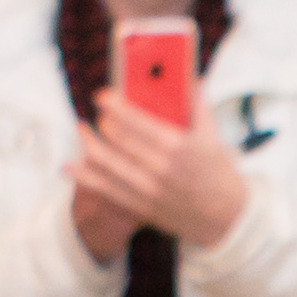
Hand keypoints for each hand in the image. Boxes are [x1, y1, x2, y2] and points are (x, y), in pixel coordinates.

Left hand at [71, 89, 251, 251]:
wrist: (227, 218)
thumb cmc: (219, 173)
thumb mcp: (212, 137)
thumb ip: (197, 105)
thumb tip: (188, 77)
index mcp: (178, 146)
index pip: (137, 120)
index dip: (114, 105)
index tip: (102, 95)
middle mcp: (161, 168)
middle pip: (118, 139)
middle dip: (104, 122)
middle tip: (98, 112)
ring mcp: (149, 190)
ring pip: (106, 163)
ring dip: (89, 143)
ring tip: (82, 130)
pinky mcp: (141, 206)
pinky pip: (105, 190)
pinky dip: (84, 176)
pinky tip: (69, 165)